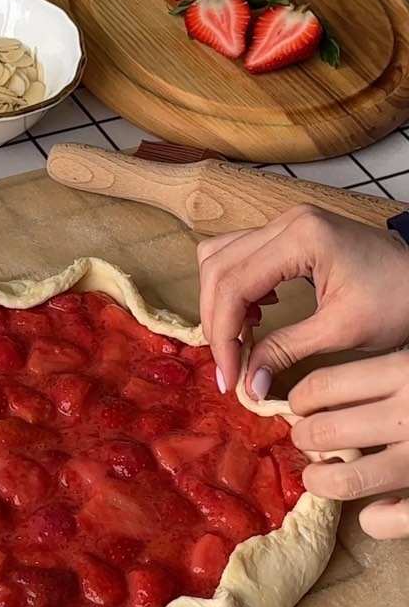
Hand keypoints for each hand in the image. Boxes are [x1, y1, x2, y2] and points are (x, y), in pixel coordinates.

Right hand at [197, 204, 408, 396]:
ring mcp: (287, 222)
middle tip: (229, 365)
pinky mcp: (290, 231)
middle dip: (216, 320)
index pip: (234, 285)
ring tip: (239, 338)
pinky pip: (240, 253)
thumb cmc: (397, 299)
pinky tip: (256, 314)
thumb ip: (286, 351)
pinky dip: (235, 286)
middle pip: (217, 266)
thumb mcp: (342, 331)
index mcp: (301, 238)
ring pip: (220, 255)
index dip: (222, 334)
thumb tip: (248, 385)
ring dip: (221, 300)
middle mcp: (286, 221)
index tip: (229, 376)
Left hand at [290, 350, 408, 538]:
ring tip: (321, 477)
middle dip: (306, 438)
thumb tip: (317, 396)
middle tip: (307, 439)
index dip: (299, 400)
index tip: (299, 406)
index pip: (321, 386)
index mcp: (405, 370)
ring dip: (324, 480)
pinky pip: (389, 521)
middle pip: (324, 430)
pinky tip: (374, 511)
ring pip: (348, 479)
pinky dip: (374, 521)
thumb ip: (385, 371)